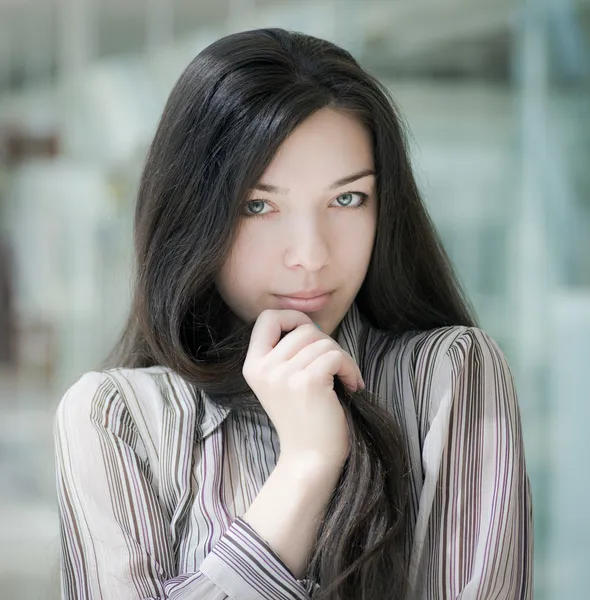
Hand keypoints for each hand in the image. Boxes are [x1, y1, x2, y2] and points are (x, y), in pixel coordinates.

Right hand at [242, 309, 363, 466]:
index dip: (292, 317)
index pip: (267, 318)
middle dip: (326, 344)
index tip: (311, 334)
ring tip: (343, 379)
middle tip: (333, 367)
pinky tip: (352, 386)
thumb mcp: (282, 381)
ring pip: (324, 342)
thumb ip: (286, 352)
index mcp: (253, 365)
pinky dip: (351, 369)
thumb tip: (310, 324)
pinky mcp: (307, 382)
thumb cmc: (304, 418)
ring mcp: (284, 375)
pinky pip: (337, 356)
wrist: (310, 458)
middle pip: (304, 329)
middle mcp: (264, 368)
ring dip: (341, 359)